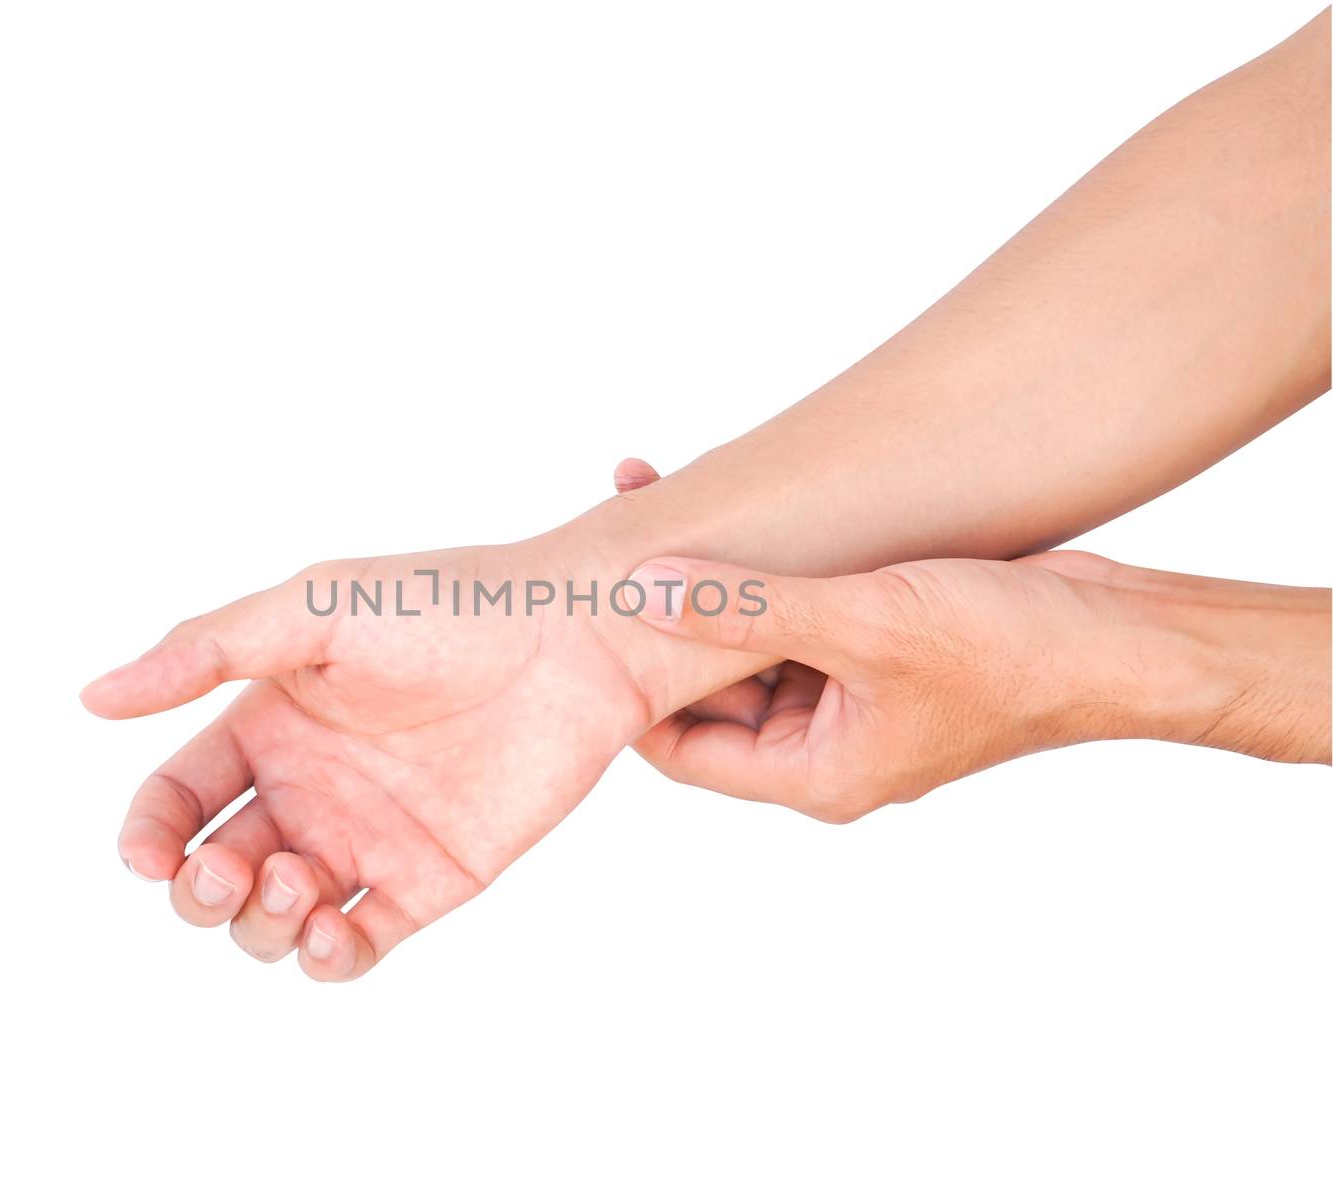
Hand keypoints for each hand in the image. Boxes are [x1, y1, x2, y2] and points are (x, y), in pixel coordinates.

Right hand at [82, 534, 655, 979]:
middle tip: (229, 872)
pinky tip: (331, 928)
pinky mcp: (428, 880)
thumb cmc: (446, 605)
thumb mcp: (314, 610)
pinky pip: (357, 944)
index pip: (178, 797)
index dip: (149, 834)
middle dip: (198, 892)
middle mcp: (309, 788)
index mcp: (270, 725)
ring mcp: (366, 839)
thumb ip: (206, 651)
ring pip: (274, 921)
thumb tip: (93, 696)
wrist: (573, 637)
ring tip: (295, 880)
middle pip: (213, 872)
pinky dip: (326, 957)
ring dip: (260, 924)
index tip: (149, 853)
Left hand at [613, 461, 1330, 822]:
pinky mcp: (878, 649)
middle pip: (711, 689)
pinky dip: (767, 572)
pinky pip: (798, 615)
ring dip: (716, 581)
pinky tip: (736, 507)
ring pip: (752, 643)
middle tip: (615, 538)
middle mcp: (825, 744)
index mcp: (814, 774)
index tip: (584, 621)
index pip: (681, 749)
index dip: (628, 689)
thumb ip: (748, 608)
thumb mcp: (865, 624)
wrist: (1127, 637)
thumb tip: (641, 591)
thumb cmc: (1013, 654)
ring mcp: (852, 696)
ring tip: (662, 500)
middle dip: (667, 616)